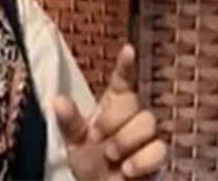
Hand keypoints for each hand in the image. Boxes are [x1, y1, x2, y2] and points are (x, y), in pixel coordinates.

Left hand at [52, 44, 166, 179]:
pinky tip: (128, 169)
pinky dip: (142, 160)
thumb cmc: (90, 164)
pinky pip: (159, 149)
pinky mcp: (158, 156)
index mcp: (112, 106)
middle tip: (100, 138)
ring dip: (126, 140)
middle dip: (113, 121)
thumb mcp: (74, 143)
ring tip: (113, 156)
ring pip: (148, 122)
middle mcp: (132, 116)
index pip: (122, 80)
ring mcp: (147, 136)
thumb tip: (58, 100)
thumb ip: (69, 122)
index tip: (128, 49)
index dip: (126, 64)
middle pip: (132, 101)